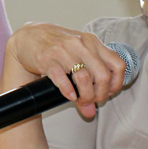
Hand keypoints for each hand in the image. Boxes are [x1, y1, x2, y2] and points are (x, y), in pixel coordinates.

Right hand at [3, 23, 129, 118]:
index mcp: (92, 42)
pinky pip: (62, 80)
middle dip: (100, 95)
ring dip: (85, 96)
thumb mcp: (77, 57)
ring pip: (84, 79)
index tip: (107, 93)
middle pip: (103, 76)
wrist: (29, 36)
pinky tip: (69, 96)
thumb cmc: (56, 46)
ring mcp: (64, 51)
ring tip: (81, 100)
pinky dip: (68, 92)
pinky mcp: (47, 59)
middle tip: (91, 100)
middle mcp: (81, 44)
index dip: (116, 84)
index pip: (118, 65)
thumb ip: (88, 81)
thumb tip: (91, 112)